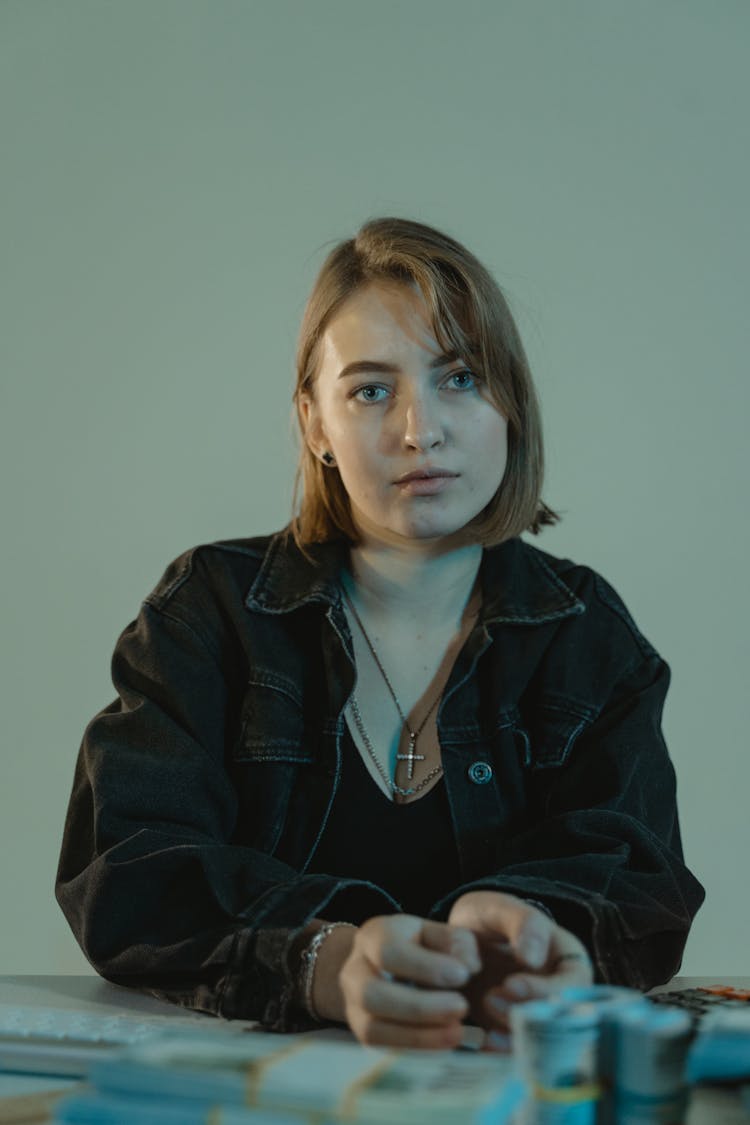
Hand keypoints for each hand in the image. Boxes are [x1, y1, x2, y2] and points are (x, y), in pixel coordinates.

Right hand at [337, 913, 480, 1048]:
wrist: (387, 968)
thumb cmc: (418, 948)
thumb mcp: (437, 933)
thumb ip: (457, 943)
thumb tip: (468, 967)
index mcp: (372, 937)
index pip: (389, 952)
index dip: (425, 967)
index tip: (463, 976)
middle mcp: (354, 972)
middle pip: (373, 994)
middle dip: (420, 1007)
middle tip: (461, 1008)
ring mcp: (353, 1008)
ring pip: (372, 1029)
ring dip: (418, 1036)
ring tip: (457, 1033)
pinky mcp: (363, 1037)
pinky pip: (381, 1052)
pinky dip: (414, 1052)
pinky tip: (444, 1045)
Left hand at [447, 891, 592, 1040]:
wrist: (459, 941)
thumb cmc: (487, 918)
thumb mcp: (500, 909)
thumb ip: (521, 923)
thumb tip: (533, 959)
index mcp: (568, 960)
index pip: (573, 984)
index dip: (545, 990)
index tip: (510, 984)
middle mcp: (560, 994)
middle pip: (558, 1019)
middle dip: (526, 1015)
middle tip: (489, 999)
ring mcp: (537, 1016)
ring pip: (540, 1041)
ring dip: (513, 1037)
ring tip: (483, 1013)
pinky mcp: (515, 1034)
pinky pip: (516, 1051)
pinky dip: (501, 1053)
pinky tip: (482, 1044)